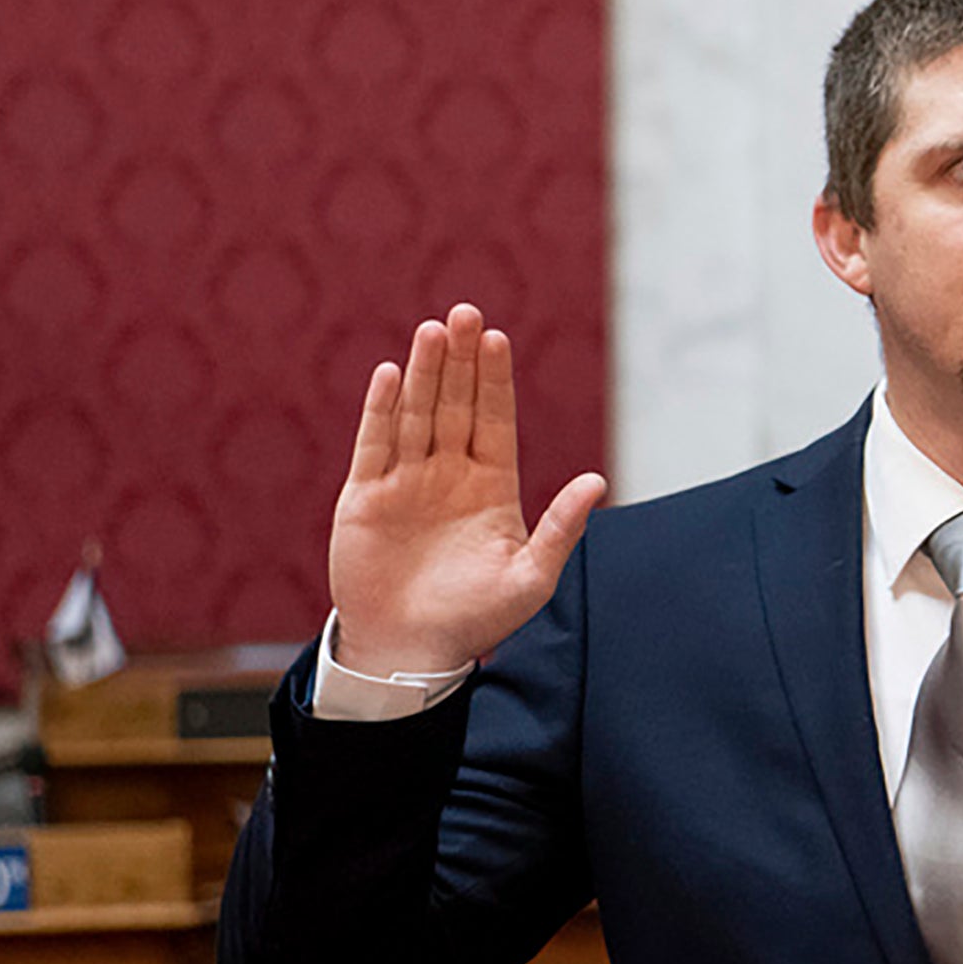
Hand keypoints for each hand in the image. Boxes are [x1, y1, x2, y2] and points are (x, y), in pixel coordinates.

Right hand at [327, 303, 605, 678]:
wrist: (411, 652)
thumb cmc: (476, 620)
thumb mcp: (530, 578)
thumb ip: (561, 528)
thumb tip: (598, 481)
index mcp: (491, 486)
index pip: (495, 420)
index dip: (495, 379)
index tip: (497, 337)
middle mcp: (448, 475)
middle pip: (455, 405)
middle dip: (460, 360)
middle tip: (464, 311)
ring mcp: (406, 483)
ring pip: (415, 415)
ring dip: (424, 374)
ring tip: (432, 330)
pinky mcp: (365, 498)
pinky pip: (374, 445)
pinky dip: (381, 411)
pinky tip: (390, 375)